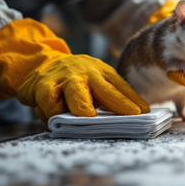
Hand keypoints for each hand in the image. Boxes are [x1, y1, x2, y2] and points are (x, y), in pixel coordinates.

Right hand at [0, 18, 148, 124]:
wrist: (39, 64)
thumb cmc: (74, 80)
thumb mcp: (94, 82)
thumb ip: (109, 97)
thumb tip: (135, 115)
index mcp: (101, 72)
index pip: (121, 87)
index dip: (133, 100)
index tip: (145, 112)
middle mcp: (86, 72)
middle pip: (104, 88)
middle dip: (118, 102)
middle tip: (132, 114)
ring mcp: (65, 78)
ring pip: (76, 92)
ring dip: (82, 104)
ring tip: (89, 116)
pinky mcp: (43, 86)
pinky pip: (50, 103)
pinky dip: (54, 114)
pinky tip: (58, 121)